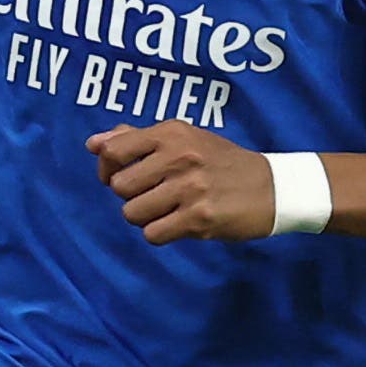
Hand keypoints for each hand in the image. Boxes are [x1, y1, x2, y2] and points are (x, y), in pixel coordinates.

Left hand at [94, 122, 286, 244]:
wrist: (272, 187)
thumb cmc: (221, 162)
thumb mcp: (184, 138)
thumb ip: (137, 138)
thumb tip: (93, 143)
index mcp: (172, 133)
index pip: (114, 150)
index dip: (107, 169)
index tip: (119, 176)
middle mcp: (179, 156)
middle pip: (120, 187)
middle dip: (130, 196)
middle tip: (153, 195)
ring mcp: (189, 188)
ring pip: (132, 213)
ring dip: (145, 217)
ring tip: (168, 210)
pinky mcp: (199, 218)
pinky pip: (153, 234)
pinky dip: (160, 233)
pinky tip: (178, 224)